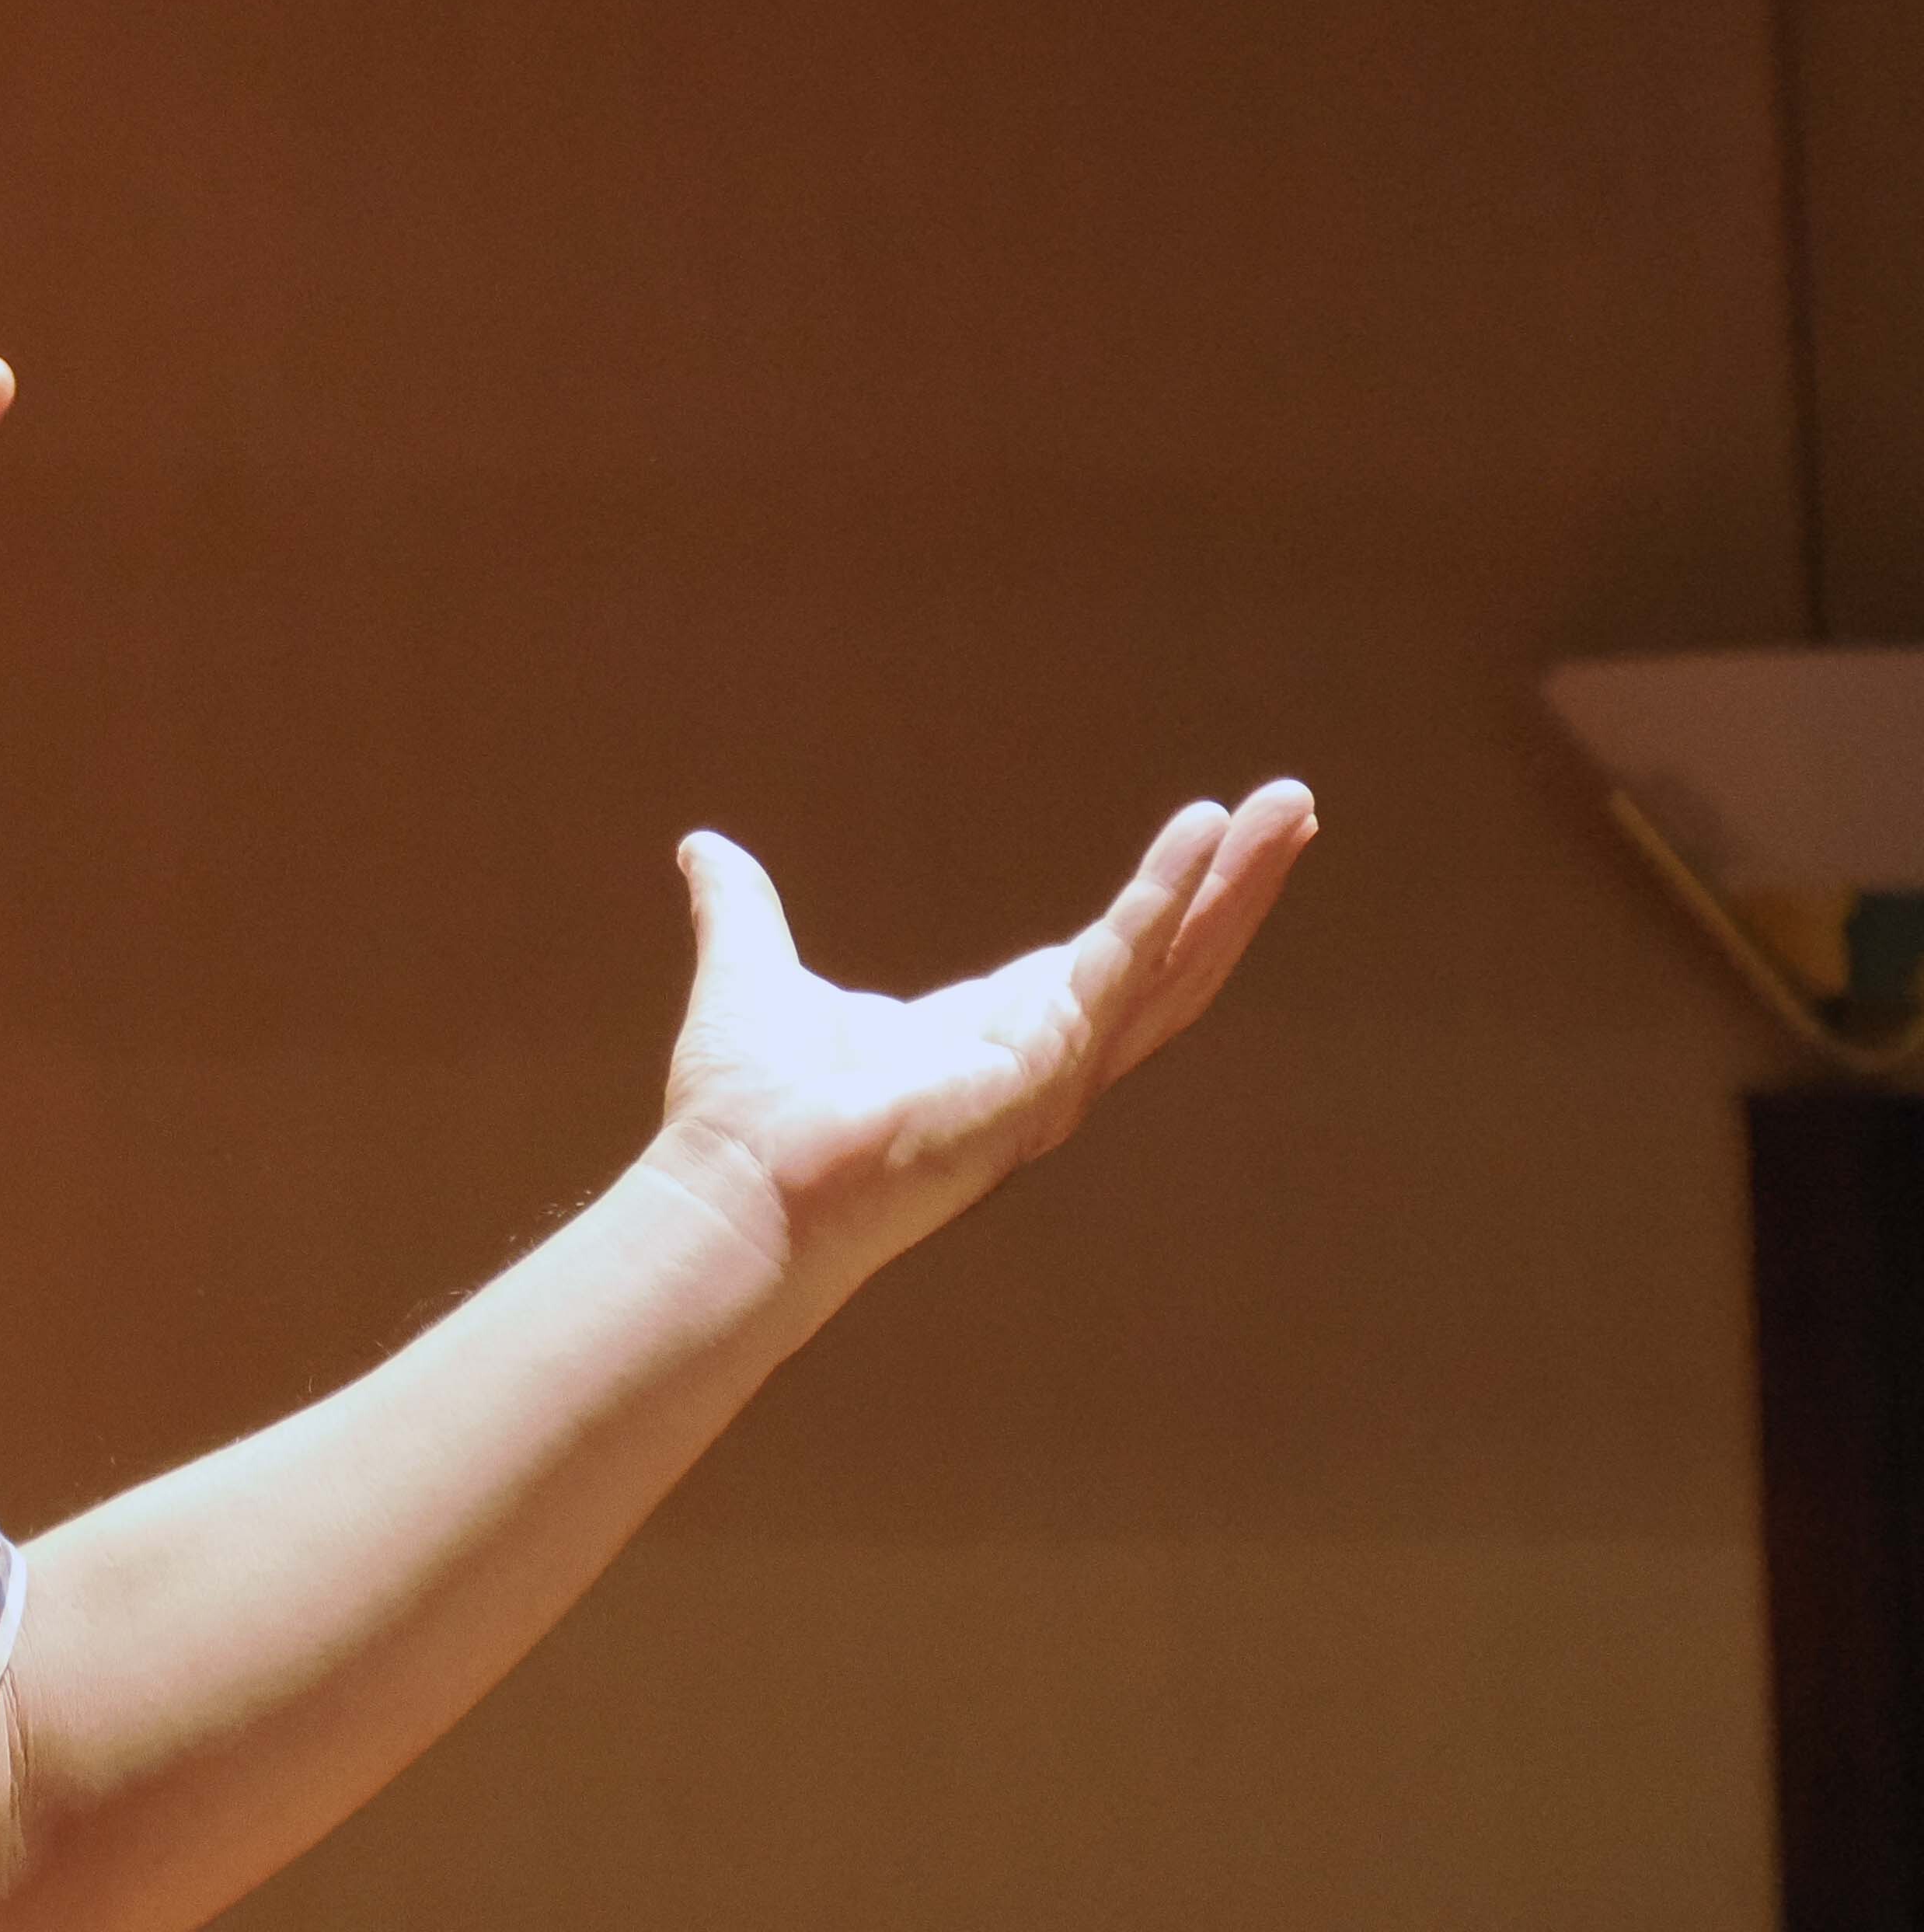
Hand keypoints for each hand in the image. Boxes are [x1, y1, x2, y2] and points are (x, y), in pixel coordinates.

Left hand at [648, 783, 1317, 1298]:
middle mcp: (1039, 1058)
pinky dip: (1158, 906)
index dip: (1162, 899)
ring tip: (1288, 809)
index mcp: (991, 1033)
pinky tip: (1198, 841)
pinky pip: (1112, 972)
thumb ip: (741, 908)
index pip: (1104, 956)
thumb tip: (701, 848)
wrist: (731, 1186)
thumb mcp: (752, 973)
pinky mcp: (1036, 1075)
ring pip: (1168, 968)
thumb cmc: (747, 1111)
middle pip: (1167, 963)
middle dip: (1233, 888)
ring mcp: (1048, 1074)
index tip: (1209, 829)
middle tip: (1293, 808)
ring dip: (1230, 887)